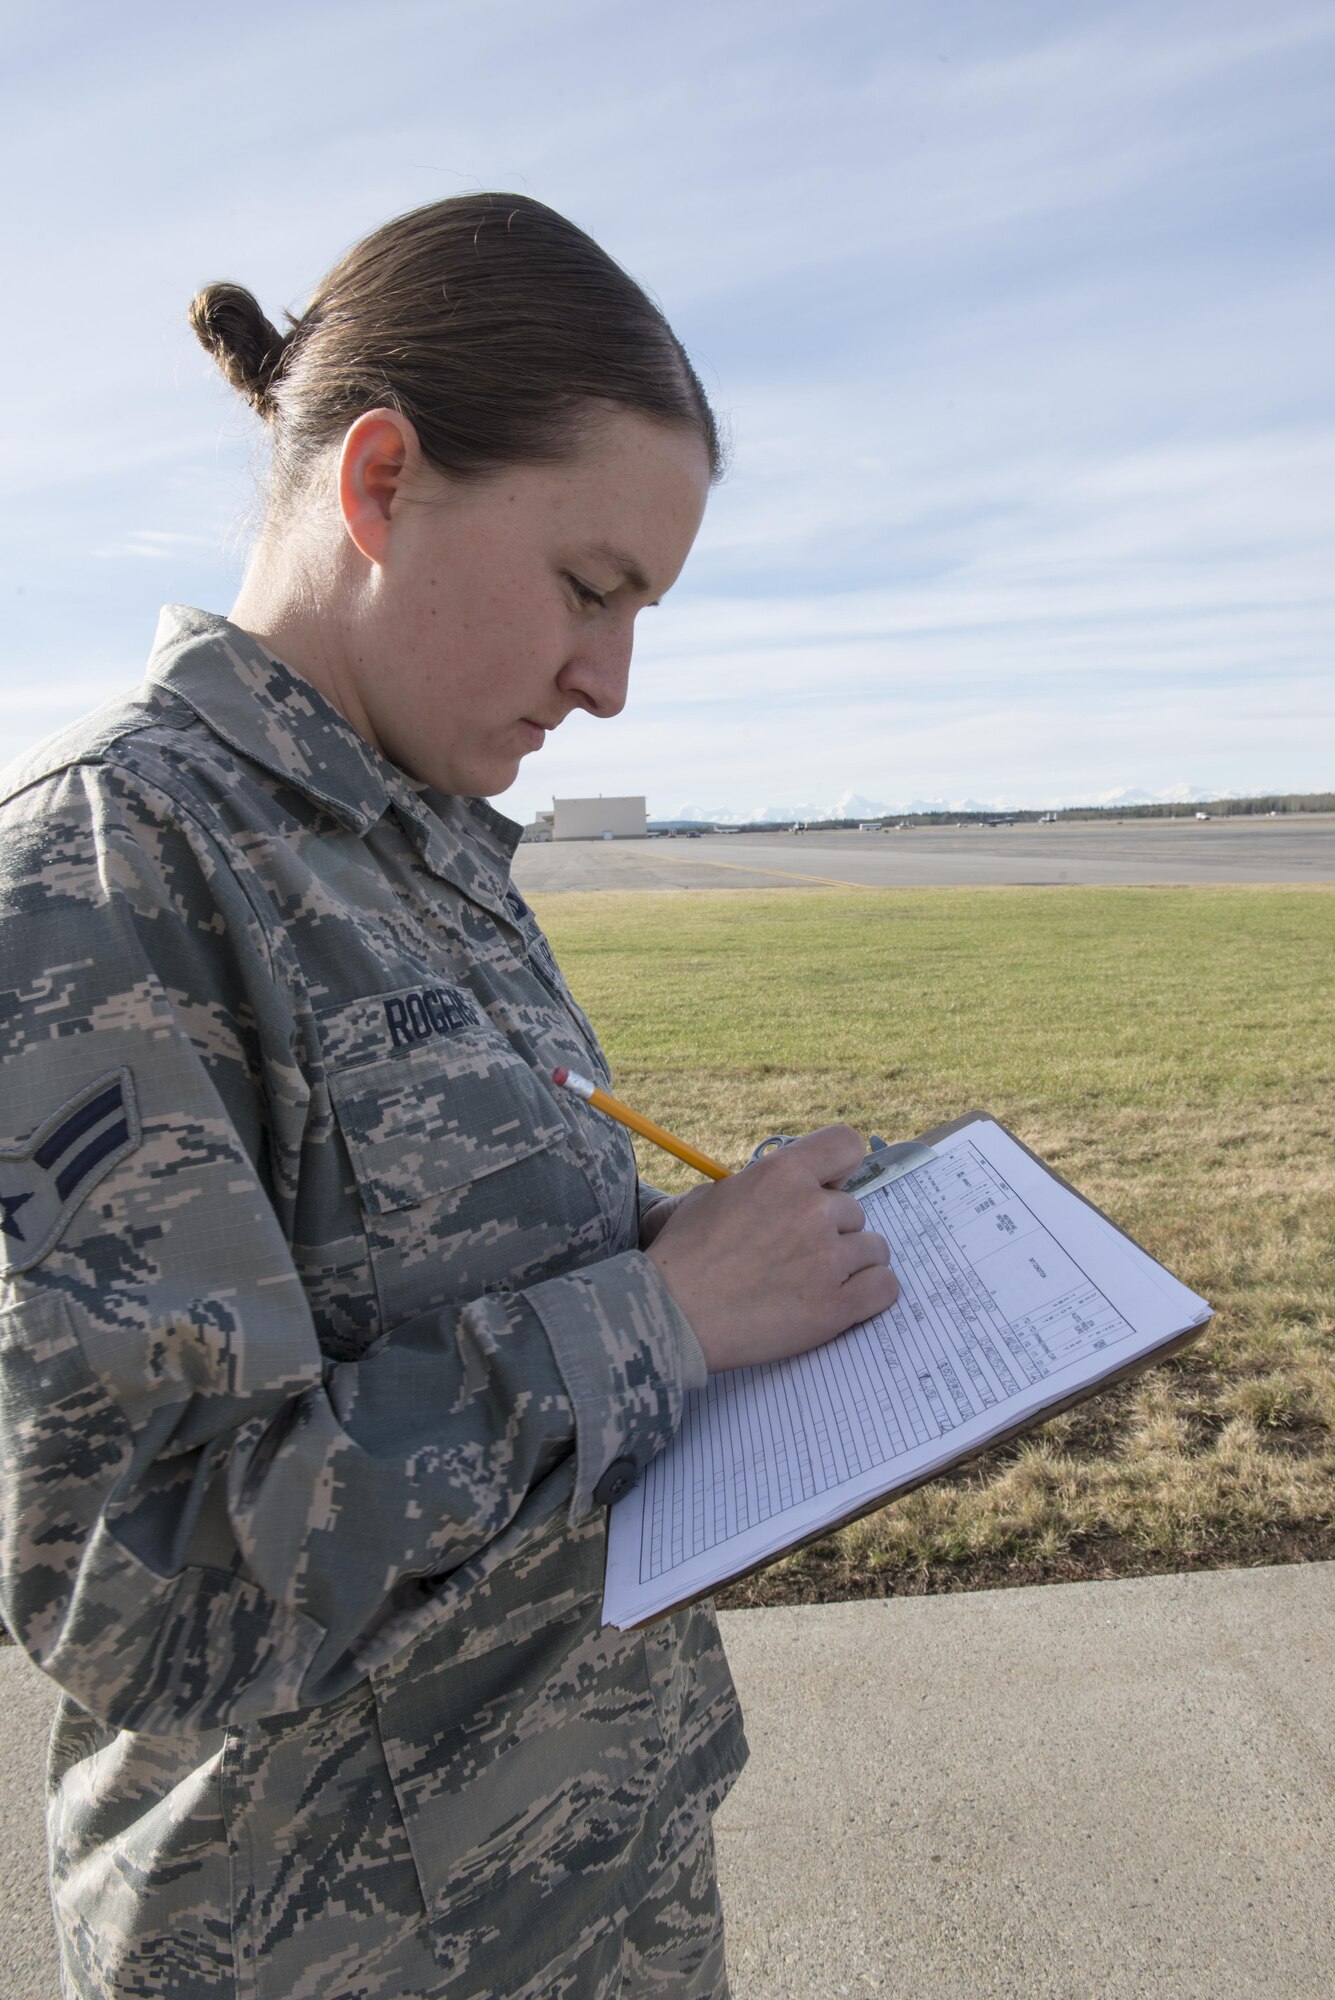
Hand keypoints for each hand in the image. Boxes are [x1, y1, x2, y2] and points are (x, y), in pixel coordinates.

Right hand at [644, 1125, 899, 1372]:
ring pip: (874, 1249)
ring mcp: (828, 1258)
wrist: (670, 1315)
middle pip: (855, 1209)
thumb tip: (790, 1186)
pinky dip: (869, 1293)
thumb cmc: (682, 1257)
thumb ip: (761, 1184)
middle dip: (831, 1230)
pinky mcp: (837, 1306)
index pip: (846, 1145)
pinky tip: (841, 1299)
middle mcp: (812, 1209)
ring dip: (850, 1263)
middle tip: (797, 1254)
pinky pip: (884, 1287)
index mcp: (782, 1173)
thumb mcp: (712, 1195)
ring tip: (813, 1280)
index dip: (839, 1169)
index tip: (827, 1189)